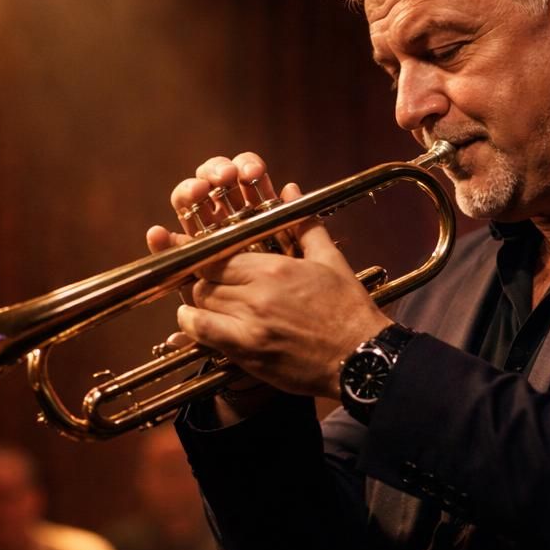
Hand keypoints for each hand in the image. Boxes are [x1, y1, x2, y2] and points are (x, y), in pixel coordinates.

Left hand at [147, 151, 390, 400]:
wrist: (361, 358)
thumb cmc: (348, 310)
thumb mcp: (331, 261)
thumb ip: (304, 226)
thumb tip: (290, 190)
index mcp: (274, 269)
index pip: (218, 253)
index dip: (200, 251)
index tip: (188, 248)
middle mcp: (257, 295)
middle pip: (204, 279)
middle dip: (201, 277)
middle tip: (208, 280)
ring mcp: (249, 326)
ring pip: (199, 304)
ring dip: (196, 301)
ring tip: (205, 301)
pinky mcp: (247, 353)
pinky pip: (203, 334)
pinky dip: (192, 326)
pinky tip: (194, 323)